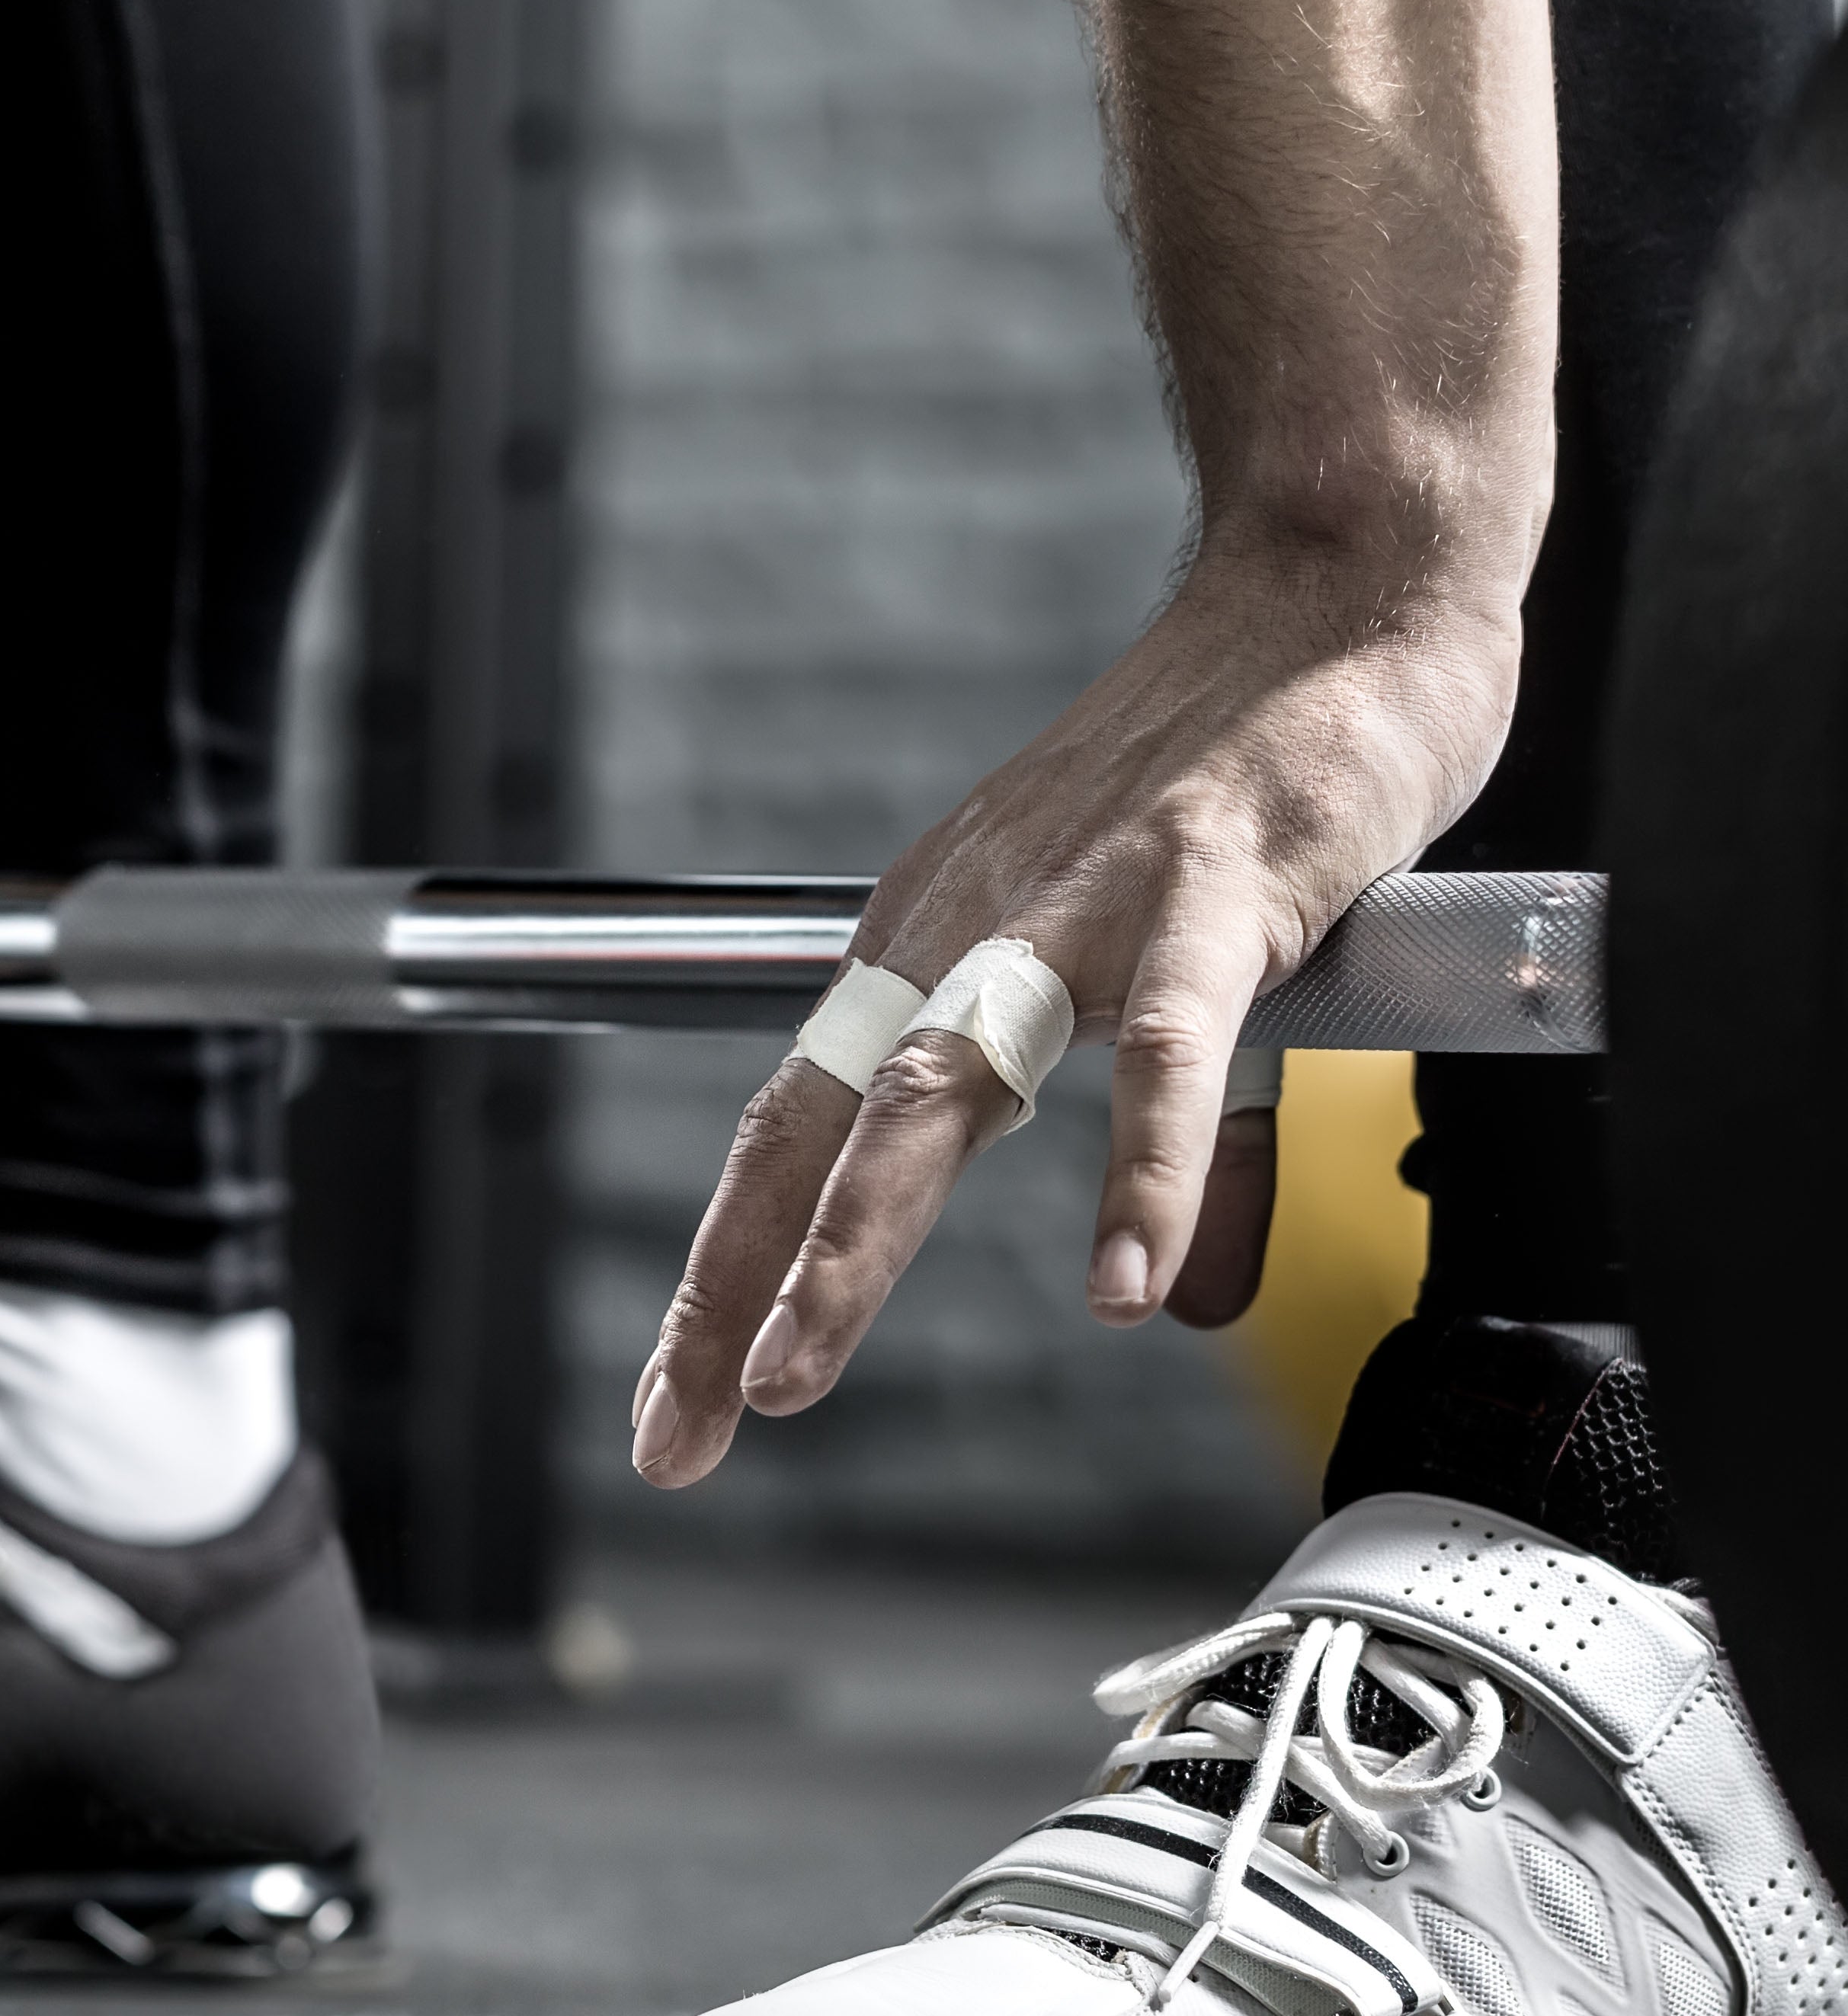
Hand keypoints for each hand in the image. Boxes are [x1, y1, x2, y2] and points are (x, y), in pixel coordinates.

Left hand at [629, 550, 1515, 1488]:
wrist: (1335, 585)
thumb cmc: (1234, 772)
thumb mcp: (1153, 970)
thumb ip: (1165, 1147)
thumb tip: (1169, 1300)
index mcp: (931, 942)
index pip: (793, 1129)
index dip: (726, 1271)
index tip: (680, 1405)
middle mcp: (965, 926)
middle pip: (815, 1129)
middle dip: (734, 1292)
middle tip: (682, 1429)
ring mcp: (1079, 907)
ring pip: (936, 1090)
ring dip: (852, 1239)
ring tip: (792, 1368)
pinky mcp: (1212, 891)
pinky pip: (1172, 1051)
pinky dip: (1145, 1173)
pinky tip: (1125, 1287)